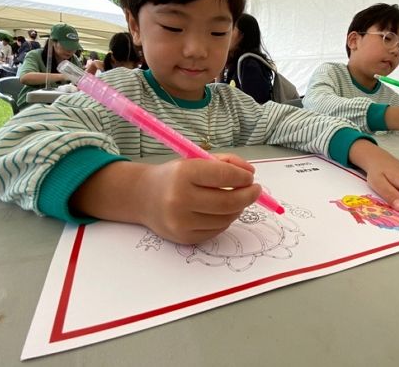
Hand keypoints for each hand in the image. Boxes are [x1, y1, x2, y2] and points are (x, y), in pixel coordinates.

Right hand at [70, 154, 261, 243]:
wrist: (143, 197)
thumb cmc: (174, 176)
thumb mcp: (194, 161)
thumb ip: (224, 163)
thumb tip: (250, 174)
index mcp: (183, 174)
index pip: (223, 175)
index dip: (242, 176)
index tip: (251, 177)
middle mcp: (180, 199)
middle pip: (228, 202)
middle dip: (248, 196)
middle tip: (255, 190)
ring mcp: (182, 222)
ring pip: (226, 218)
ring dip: (237, 208)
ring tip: (236, 198)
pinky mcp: (185, 238)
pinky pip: (217, 230)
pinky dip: (225, 220)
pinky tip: (220, 211)